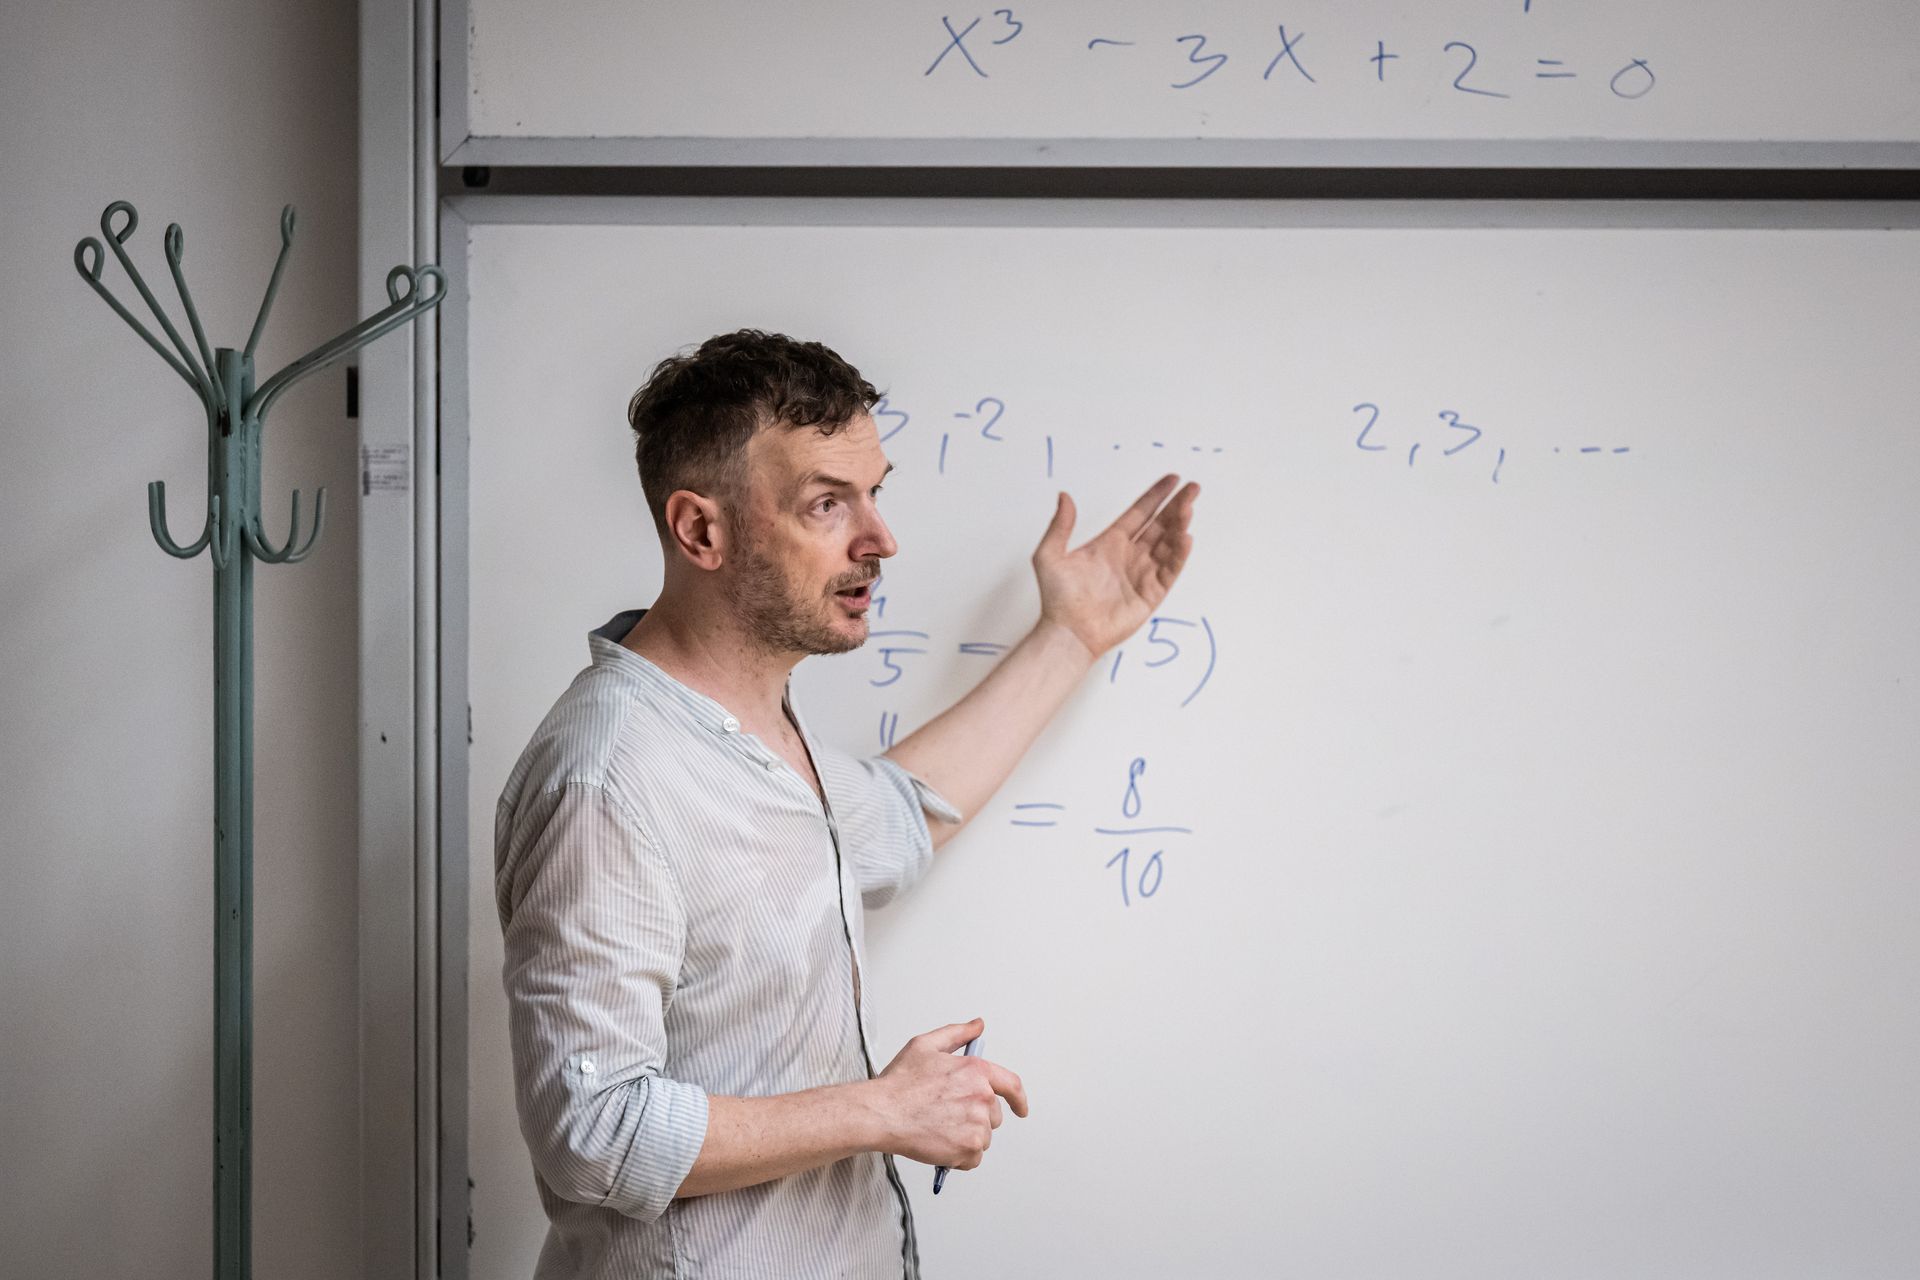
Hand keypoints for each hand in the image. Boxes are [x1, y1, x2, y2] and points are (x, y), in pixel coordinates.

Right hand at [870, 1018, 1028, 1168]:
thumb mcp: (926, 1045)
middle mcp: (982, 1098)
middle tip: (946, 1114)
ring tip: (938, 1127)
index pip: (1012, 1085)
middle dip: (975, 1116)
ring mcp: (977, 1126)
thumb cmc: (899, 1083)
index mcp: (976, 1071)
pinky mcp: (968, 1150)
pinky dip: (959, 1156)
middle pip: (993, 1115)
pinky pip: (973, 1158)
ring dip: (966, 1136)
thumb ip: (957, 1034)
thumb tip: (977, 1026)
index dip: (1019, 1099)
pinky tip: (939, 1144)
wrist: (881, 1113)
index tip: (1020, 1108)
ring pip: (982, 1137)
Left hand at [1032, 474, 1199, 660]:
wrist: (1069, 631)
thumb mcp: (1049, 556)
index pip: (1140, 513)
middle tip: (1193, 488)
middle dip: (1177, 506)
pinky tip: (1185, 538)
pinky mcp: (1151, 593)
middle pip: (1160, 524)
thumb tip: (1064, 496)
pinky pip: (1170, 570)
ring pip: (1168, 544)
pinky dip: (1180, 554)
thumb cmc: (1058, 598)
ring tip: (1188, 509)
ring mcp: (1142, 573)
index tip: (1173, 479)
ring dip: (1180, 526)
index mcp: (1110, 542)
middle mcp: (1129, 555)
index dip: (1156, 496)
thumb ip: (1059, 526)